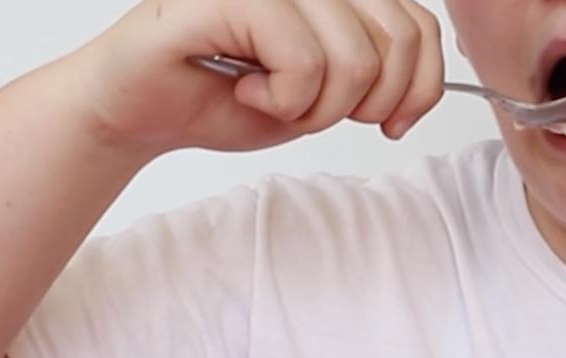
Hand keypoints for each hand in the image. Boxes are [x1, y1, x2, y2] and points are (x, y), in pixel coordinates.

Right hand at [65, 0, 444, 155]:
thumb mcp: (324, 93)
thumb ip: (377, 74)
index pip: (420, 26)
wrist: (142, 110)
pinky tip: (245, 90)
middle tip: (310, 109)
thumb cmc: (225, 95)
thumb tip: (424, 86)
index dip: (419, 87)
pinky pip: (303, 60)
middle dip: (364, 103)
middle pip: (397, 41)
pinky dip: (282, 99)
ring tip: (270, 98)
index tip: (389, 122)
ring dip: (315, 107)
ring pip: (353, 57)